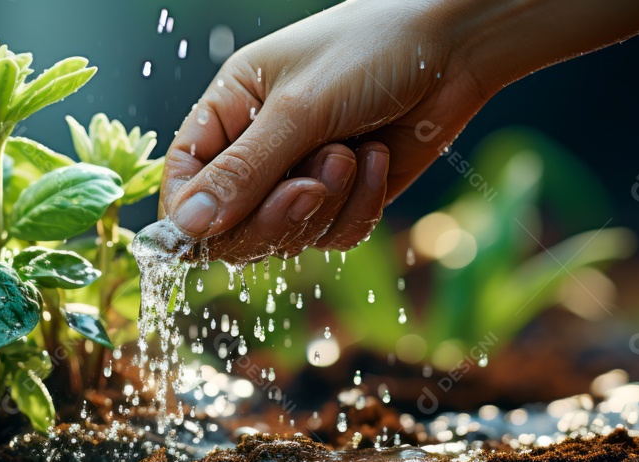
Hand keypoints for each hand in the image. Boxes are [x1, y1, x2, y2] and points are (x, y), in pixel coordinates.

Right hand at [161, 0, 490, 262]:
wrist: (456, 47)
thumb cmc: (370, 51)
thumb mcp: (298, 109)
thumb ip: (243, 172)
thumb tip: (187, 228)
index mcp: (229, 112)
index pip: (183, 181)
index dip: (193, 216)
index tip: (218, 226)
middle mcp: (258, 148)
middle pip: (231, 226)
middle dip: (275, 215)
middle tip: (311, 187)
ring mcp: (301, 177)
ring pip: (286, 236)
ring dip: (326, 203)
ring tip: (351, 153)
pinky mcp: (345, 198)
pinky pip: (333, 236)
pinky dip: (359, 207)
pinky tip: (374, 158)